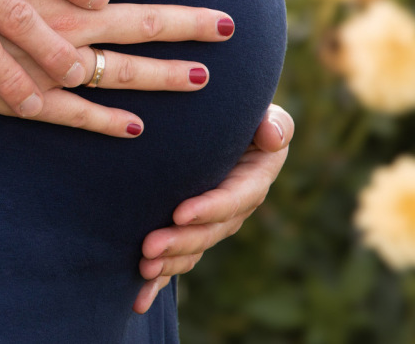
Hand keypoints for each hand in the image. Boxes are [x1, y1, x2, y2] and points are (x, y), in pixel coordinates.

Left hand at [132, 104, 294, 312]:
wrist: (222, 128)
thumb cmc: (243, 116)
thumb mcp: (266, 116)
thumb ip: (275, 124)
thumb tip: (272, 136)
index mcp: (251, 182)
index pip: (233, 198)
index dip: (209, 208)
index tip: (180, 212)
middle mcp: (233, 209)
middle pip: (209, 232)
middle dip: (180, 242)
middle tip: (149, 248)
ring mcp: (211, 223)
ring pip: (193, 249)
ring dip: (170, 262)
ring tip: (143, 267)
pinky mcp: (190, 231)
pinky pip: (178, 258)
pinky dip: (159, 281)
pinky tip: (139, 298)